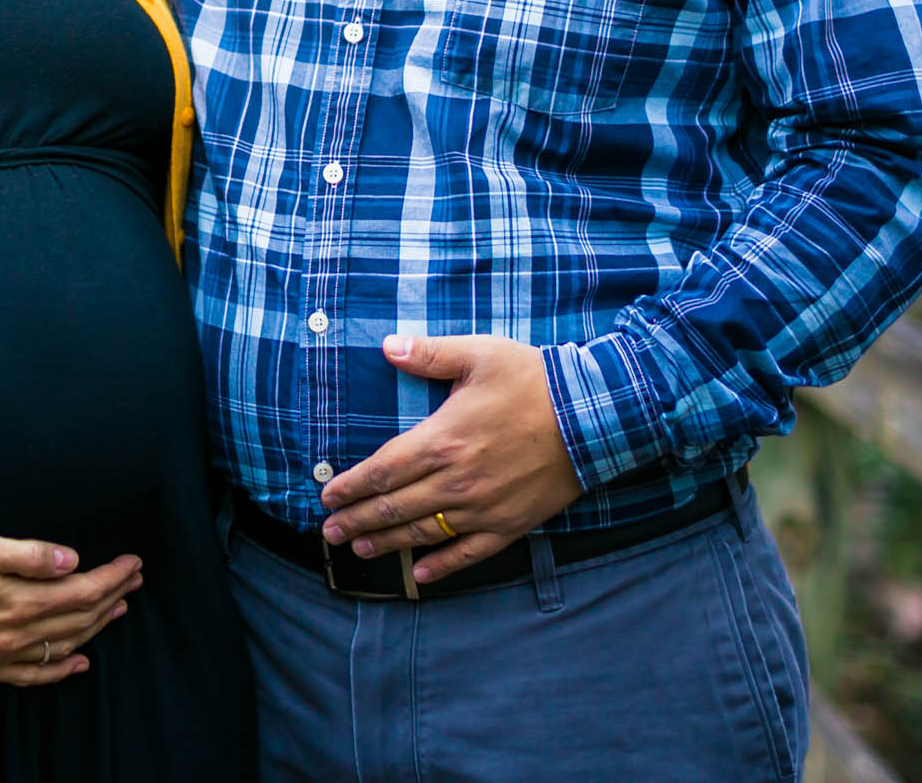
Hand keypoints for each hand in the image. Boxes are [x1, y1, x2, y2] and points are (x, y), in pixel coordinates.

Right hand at [0, 531, 141, 686]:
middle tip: (134, 579)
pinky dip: (60, 670)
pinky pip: (31, 676)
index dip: (112, 577)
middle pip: (78, 619)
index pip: (82, 592)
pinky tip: (79, 663)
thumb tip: (72, 561)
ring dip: (94, 628)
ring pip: (61, 647)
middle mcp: (11, 635)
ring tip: (117, 609)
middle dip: (111, 597)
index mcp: (15, 601)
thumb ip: (28, 556)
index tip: (134, 561)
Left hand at [318, 333, 583, 582]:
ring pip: (423, 533)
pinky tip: (419, 574)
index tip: (328, 496)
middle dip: (358, 521)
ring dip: (387, 542)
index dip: (351, 486)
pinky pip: (469, 553)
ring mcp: (482, 508)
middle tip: (331, 531)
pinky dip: (441, 566)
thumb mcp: (479, 354)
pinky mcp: (509, 524)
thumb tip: (387, 347)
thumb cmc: (534, 381)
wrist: (593, 416)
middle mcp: (455, 481)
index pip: (382, 470)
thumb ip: (429, 354)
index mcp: (441, 440)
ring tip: (360, 549)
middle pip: (394, 507)